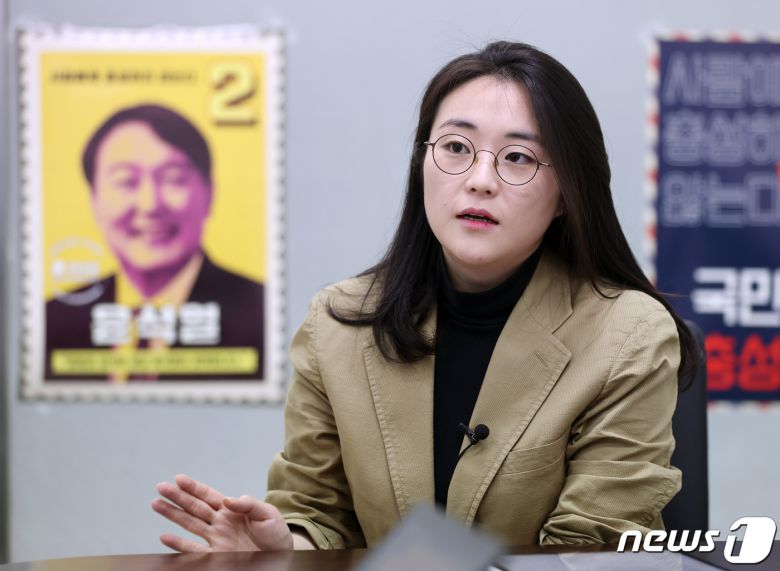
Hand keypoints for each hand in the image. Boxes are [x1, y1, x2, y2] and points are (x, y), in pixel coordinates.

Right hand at [152, 474, 293, 551]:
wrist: (281, 555)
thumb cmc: (275, 532)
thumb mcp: (267, 513)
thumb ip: (248, 504)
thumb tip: (227, 500)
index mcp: (231, 509)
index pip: (208, 496)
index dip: (194, 487)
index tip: (179, 479)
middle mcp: (220, 522)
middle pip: (194, 507)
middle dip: (177, 497)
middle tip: (160, 487)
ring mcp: (216, 539)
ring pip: (189, 525)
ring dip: (173, 515)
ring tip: (156, 504)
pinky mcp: (216, 555)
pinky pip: (194, 550)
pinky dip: (178, 545)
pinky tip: (164, 537)